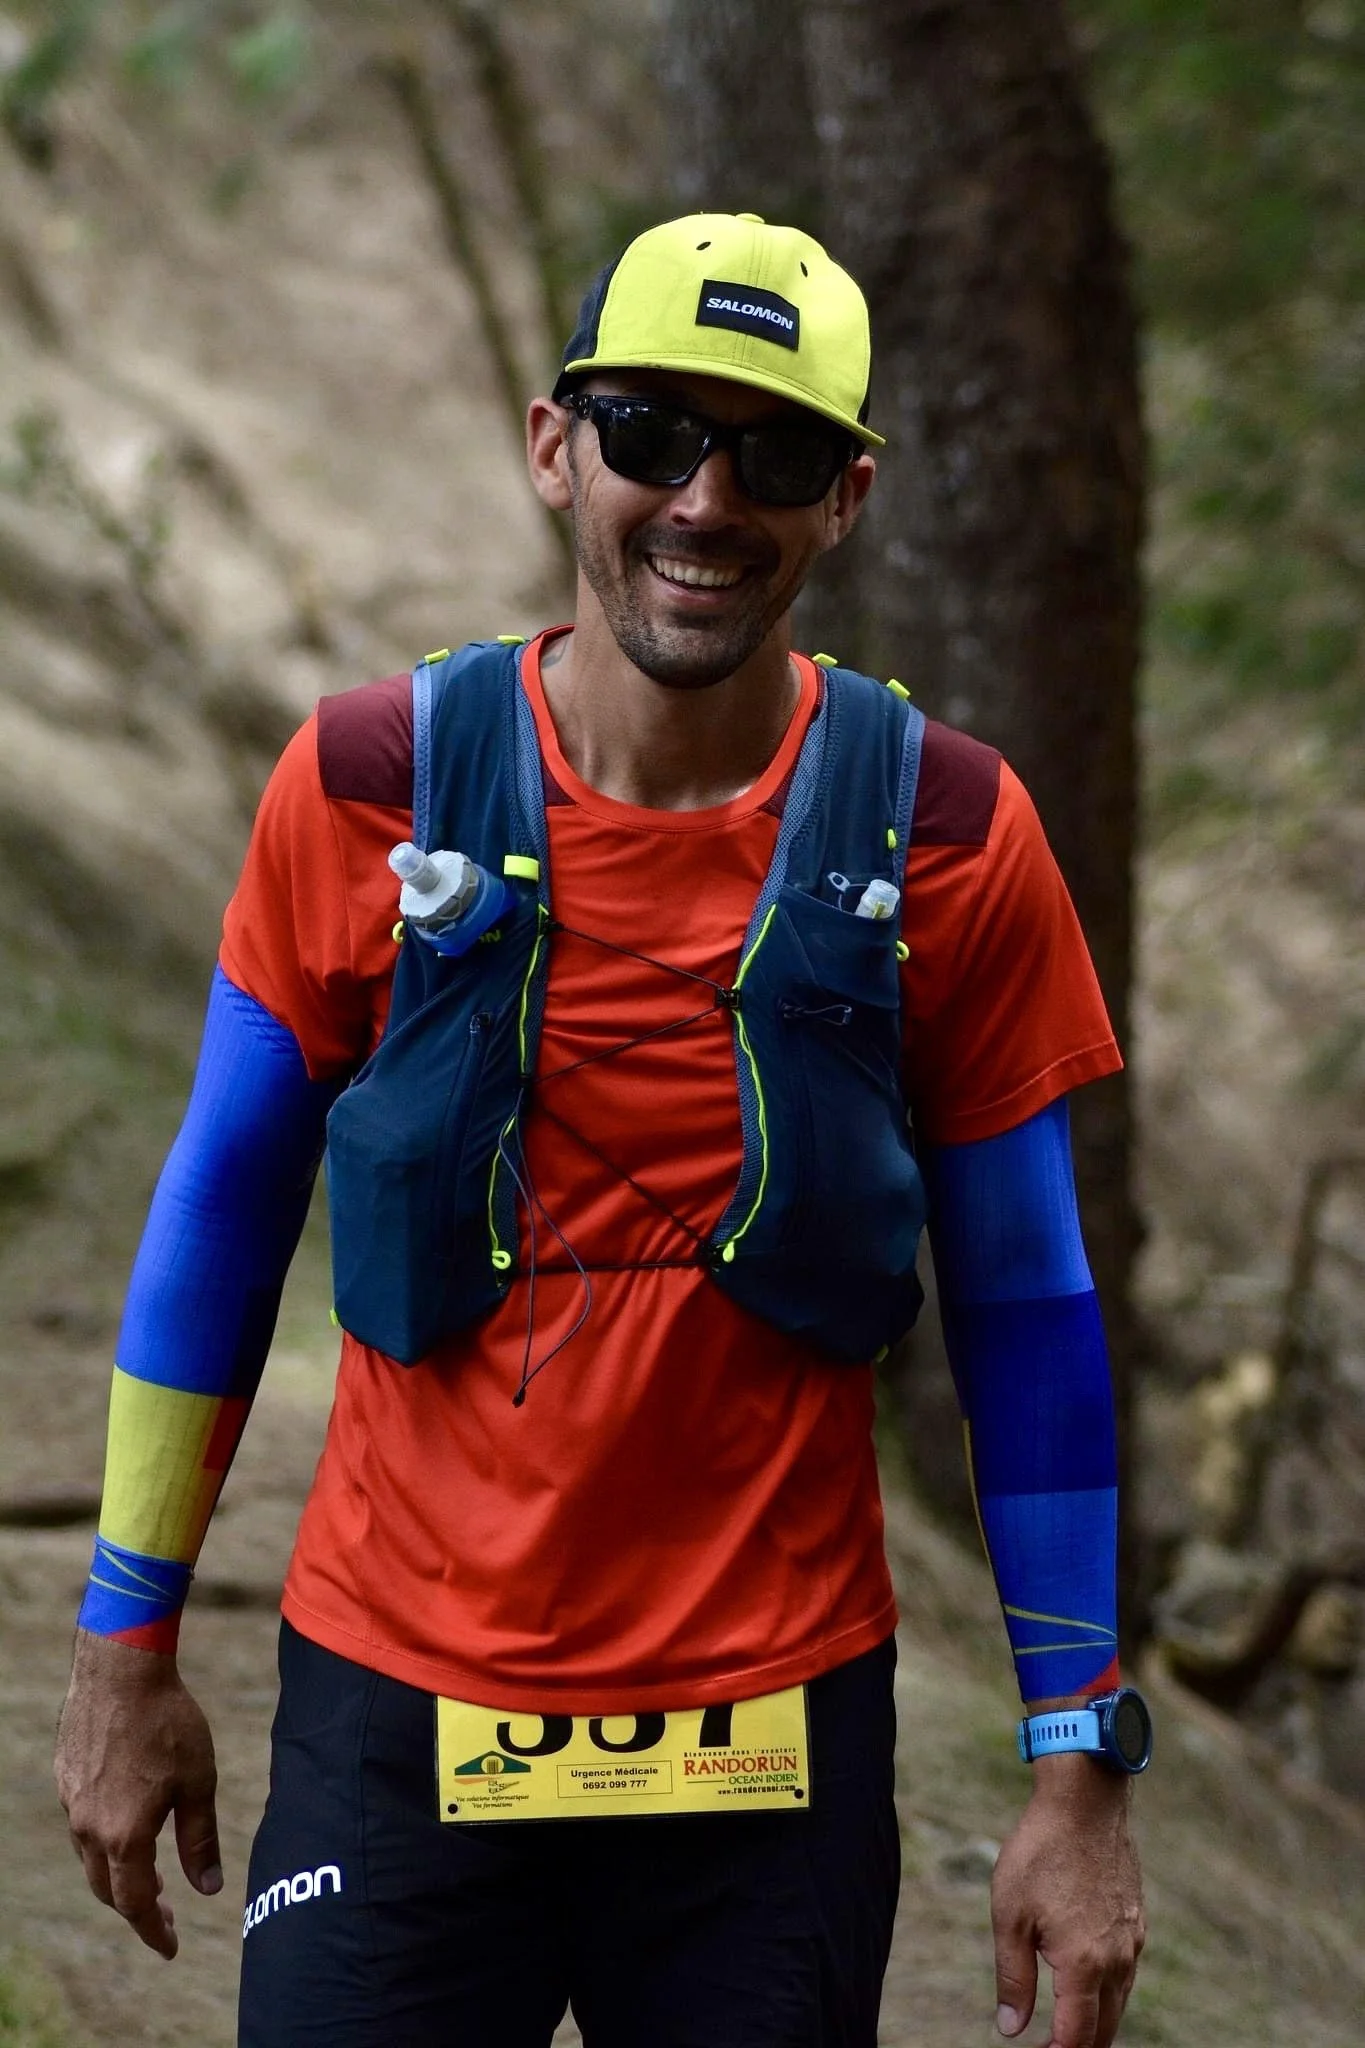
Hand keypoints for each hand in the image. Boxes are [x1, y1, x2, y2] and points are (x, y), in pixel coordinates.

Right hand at [54, 1629, 221, 1959]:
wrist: (122, 1669)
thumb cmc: (168, 1722)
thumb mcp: (198, 1782)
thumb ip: (200, 1839)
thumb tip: (208, 1887)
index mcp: (124, 1835)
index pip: (133, 1904)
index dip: (152, 1930)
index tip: (170, 1948)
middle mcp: (89, 1827)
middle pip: (107, 1887)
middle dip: (135, 1907)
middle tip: (163, 1914)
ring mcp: (72, 1802)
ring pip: (91, 1857)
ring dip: (118, 1874)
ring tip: (149, 1875)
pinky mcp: (65, 1777)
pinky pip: (82, 1824)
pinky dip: (104, 1840)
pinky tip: (125, 1825)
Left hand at [991, 1754, 1144, 2047]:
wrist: (1086, 1802)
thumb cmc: (1041, 1853)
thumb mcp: (1010, 1915)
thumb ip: (1012, 1978)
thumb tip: (1011, 2028)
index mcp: (1084, 1964)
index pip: (1076, 2036)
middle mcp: (1117, 1960)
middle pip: (1104, 2028)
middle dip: (1081, 2046)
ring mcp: (1132, 1941)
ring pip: (1119, 2001)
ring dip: (1096, 2021)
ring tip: (1070, 2030)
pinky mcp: (1137, 1921)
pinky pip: (1126, 1972)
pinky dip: (1109, 1991)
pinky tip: (1090, 1984)